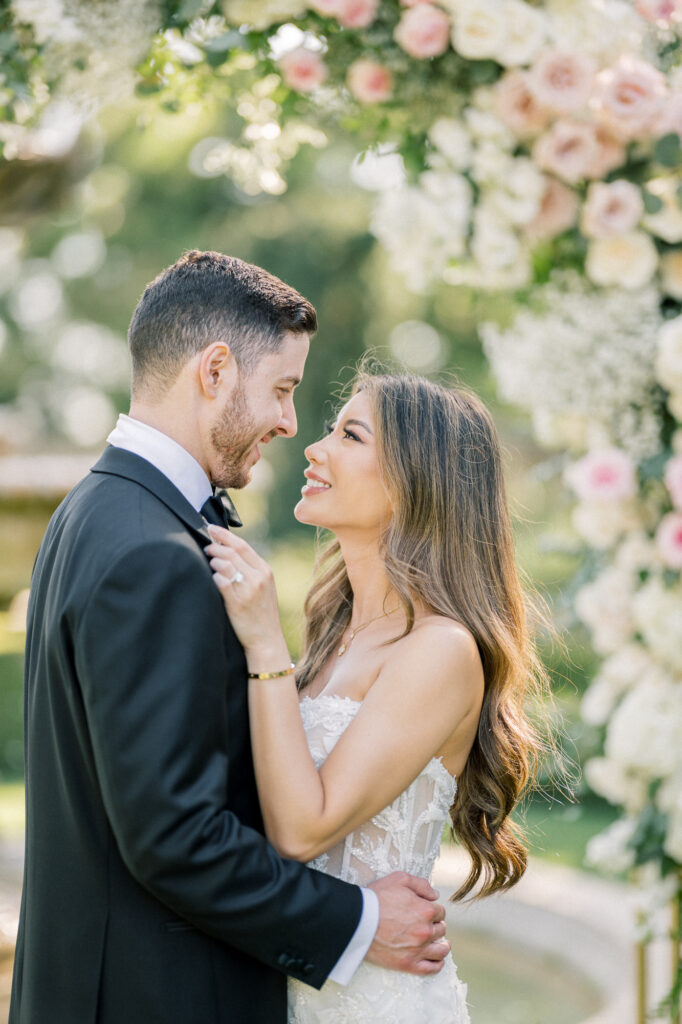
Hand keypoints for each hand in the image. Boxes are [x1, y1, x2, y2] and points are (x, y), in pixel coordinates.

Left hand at [205, 526, 289, 663]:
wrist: (266, 639)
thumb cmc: (261, 613)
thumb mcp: (264, 587)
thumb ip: (251, 570)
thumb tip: (228, 551)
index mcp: (265, 571)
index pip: (242, 546)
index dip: (225, 535)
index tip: (212, 528)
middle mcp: (258, 578)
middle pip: (232, 553)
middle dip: (215, 546)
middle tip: (206, 546)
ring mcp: (248, 590)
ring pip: (225, 565)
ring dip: (213, 561)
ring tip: (208, 562)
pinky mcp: (237, 603)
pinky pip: (220, 583)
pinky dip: (213, 577)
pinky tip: (211, 579)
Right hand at [366, 872, 449, 974]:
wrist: (357, 920)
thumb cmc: (376, 898)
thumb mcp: (399, 879)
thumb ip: (421, 884)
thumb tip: (435, 895)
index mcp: (425, 910)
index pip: (440, 912)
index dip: (433, 910)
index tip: (427, 912)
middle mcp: (425, 930)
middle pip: (441, 930)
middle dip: (436, 925)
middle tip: (427, 925)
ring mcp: (417, 949)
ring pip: (441, 950)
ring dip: (442, 945)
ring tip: (438, 943)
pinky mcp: (408, 964)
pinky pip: (431, 968)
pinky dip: (437, 964)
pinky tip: (435, 959)